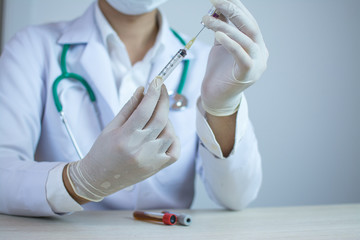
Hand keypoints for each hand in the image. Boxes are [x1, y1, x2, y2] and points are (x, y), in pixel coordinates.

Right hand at [66, 82, 179, 201]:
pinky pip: (175, 151)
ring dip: (167, 120)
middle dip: (163, 100)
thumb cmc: (102, 151)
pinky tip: (164, 134)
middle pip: (160, 120)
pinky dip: (174, 139)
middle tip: (162, 89)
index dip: (153, 93)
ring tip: (157, 117)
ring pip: (170, 134)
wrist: (99, 179)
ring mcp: (150, 160)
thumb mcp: (111, 127)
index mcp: (125, 138)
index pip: (144, 110)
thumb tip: (143, 89)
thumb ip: (128, 107)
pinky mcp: (156, 168)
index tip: (157, 80)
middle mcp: (140, 149)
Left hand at [201, 0, 268, 115]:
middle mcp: (260, 52)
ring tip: (206, 19)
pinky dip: (230, 43)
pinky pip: (241, 55)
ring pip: (244, 39)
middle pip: (250, 26)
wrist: (216, 97)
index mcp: (255, 44)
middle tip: (215, 0)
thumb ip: (222, 29)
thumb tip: (218, 10)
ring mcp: (257, 64)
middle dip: (232, 10)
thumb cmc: (218, 72)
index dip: (236, 6)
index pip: (247, 20)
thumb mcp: (220, 46)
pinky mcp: (248, 74)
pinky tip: (217, 34)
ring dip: (224, 26)